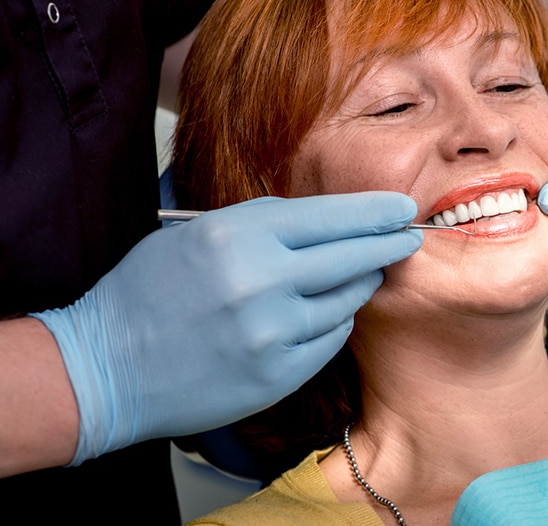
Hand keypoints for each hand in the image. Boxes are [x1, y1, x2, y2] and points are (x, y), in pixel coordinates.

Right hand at [31, 192, 421, 464]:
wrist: (103, 369)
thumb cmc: (147, 293)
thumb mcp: (196, 235)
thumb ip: (262, 224)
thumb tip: (328, 220)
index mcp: (237, 236)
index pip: (331, 217)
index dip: (374, 212)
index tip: (402, 207)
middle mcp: (261, 282)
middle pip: (353, 256)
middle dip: (389, 244)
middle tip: (409, 237)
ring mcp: (272, 333)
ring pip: (347, 300)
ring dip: (360, 284)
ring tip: (362, 274)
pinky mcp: (277, 374)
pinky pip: (330, 339)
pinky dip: (333, 323)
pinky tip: (323, 314)